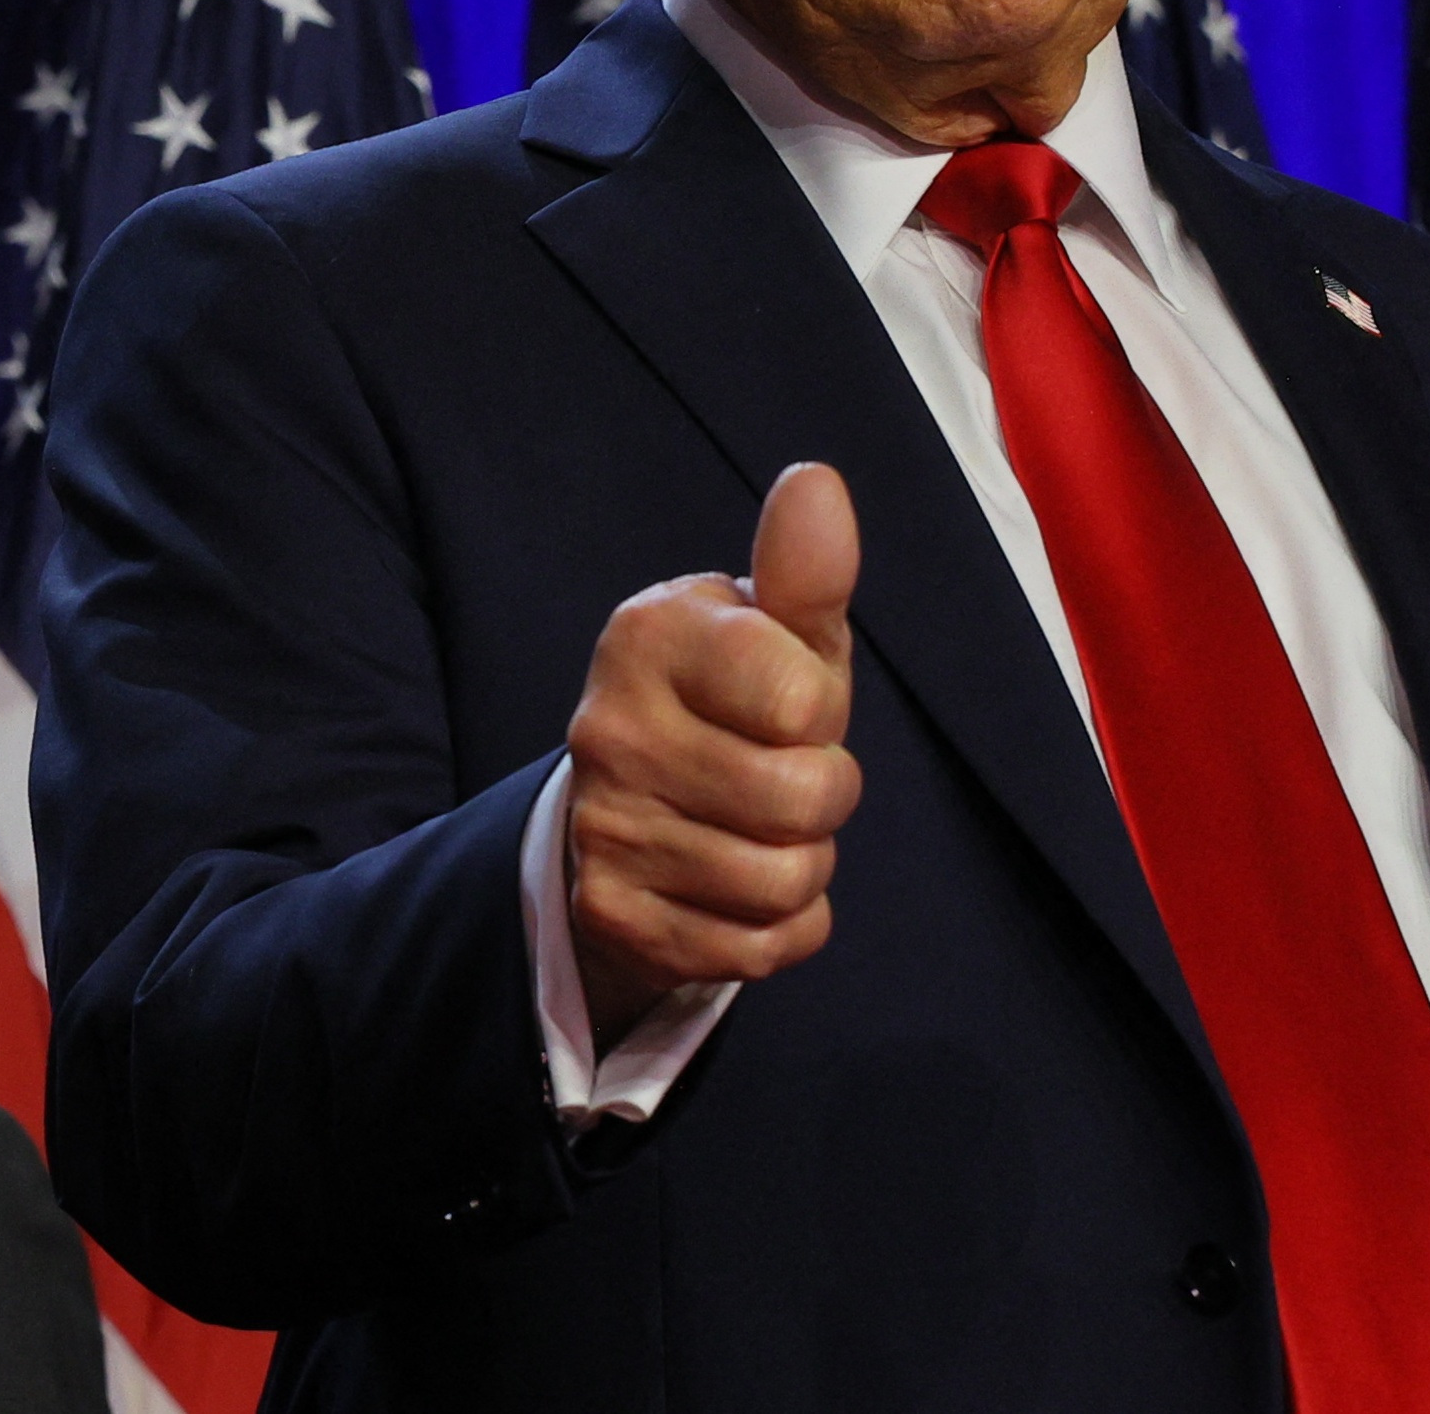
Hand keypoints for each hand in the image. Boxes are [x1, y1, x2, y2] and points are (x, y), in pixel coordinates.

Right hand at [563, 462, 862, 1046]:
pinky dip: (777, 929)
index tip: (789, 699)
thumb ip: (804, 569)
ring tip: (760, 827)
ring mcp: (603, 828)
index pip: (802, 702)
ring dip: (803, 864)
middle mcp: (606, 729)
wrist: (639, 798)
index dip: (823, 709)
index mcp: (647, 635)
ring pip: (786, 882)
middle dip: (825, 794)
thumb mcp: (776, 630)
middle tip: (784, 772)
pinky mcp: (612, 916)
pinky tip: (738, 887)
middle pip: (804, 799)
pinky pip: (760, 949)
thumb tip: (816, 481)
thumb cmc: (738, 697)